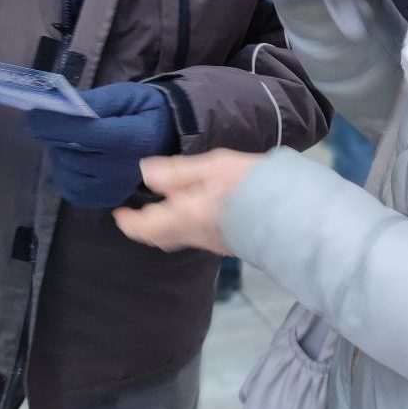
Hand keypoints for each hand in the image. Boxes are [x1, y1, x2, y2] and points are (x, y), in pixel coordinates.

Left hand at [28, 82, 177, 209]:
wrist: (167, 134)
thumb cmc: (143, 109)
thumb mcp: (124, 95)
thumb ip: (93, 101)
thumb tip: (56, 106)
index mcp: (134, 138)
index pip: (86, 135)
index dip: (55, 125)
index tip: (33, 114)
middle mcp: (126, 169)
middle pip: (73, 155)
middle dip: (55, 137)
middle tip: (54, 123)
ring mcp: (117, 188)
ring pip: (68, 173)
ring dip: (59, 155)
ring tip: (67, 141)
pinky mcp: (109, 198)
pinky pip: (74, 191)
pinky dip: (66, 175)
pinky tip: (72, 160)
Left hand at [113, 149, 261, 254]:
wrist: (290, 213)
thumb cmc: (250, 184)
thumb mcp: (213, 166)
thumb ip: (178, 172)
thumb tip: (144, 172)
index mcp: (184, 216)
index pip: (144, 227)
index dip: (127, 221)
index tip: (117, 211)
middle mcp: (193, 234)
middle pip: (158, 236)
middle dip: (143, 226)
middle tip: (134, 210)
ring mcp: (210, 241)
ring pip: (175, 238)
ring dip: (161, 226)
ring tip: (159, 207)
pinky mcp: (226, 242)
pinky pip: (193, 236)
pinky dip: (181, 226)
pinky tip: (189, 211)